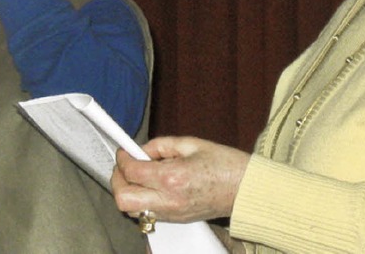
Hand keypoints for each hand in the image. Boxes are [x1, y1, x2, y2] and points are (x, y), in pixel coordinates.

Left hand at [111, 136, 250, 222]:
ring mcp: (172, 214)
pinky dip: (142, 200)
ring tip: (137, 175)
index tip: (124, 150)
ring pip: (132, 212)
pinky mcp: (176, 221)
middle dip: (117, 181)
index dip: (123, 158)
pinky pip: (147, 214)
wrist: (246, 189)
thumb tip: (142, 149)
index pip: (132, 172)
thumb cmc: (225, 164)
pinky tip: (151, 186)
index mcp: (173, 177)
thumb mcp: (191, 144)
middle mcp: (169, 200)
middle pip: (124, 200)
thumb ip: (161, 145)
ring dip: (128, 192)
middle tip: (124, 166)